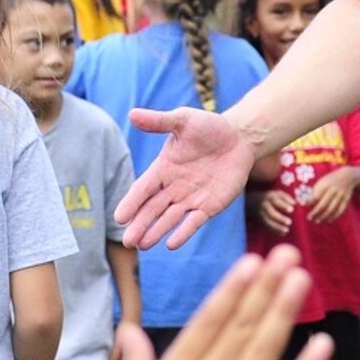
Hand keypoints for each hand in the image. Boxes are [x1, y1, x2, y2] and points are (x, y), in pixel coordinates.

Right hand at [114, 246, 329, 359]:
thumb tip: (127, 330)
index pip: (207, 323)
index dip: (230, 291)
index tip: (249, 262)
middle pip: (239, 328)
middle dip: (264, 288)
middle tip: (287, 254)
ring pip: (261, 351)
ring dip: (282, 312)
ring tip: (301, 280)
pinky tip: (321, 344)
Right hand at [116, 108, 255, 249]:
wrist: (239, 137)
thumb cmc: (208, 127)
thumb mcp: (183, 120)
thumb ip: (159, 121)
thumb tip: (132, 114)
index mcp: (163, 169)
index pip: (142, 189)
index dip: (131, 203)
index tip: (120, 217)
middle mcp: (173, 187)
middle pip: (152, 209)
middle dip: (140, 224)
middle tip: (128, 242)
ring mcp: (190, 199)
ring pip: (169, 219)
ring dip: (156, 231)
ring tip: (143, 245)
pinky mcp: (209, 206)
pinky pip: (194, 222)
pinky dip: (183, 233)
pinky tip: (171, 244)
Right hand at [255, 186, 294, 234]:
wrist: (254, 202)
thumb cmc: (271, 198)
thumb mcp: (278, 193)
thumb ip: (286, 197)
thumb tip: (294, 203)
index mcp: (269, 197)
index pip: (276, 201)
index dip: (283, 205)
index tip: (291, 210)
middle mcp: (264, 206)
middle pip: (271, 213)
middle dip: (280, 218)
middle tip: (289, 222)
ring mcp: (261, 214)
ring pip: (268, 222)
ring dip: (277, 227)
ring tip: (286, 230)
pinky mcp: (261, 221)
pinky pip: (267, 227)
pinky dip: (274, 231)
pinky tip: (283, 234)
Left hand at [306, 168, 356, 223]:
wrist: (347, 176)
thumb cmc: (330, 181)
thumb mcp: (322, 181)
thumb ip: (315, 191)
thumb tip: (307, 204)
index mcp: (325, 184)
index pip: (316, 196)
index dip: (310, 202)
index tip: (306, 207)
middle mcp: (333, 190)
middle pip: (323, 204)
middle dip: (315, 213)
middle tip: (309, 218)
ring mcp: (340, 195)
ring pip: (332, 209)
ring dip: (324, 217)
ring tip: (317, 221)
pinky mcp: (346, 200)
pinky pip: (340, 211)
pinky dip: (334, 217)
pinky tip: (329, 221)